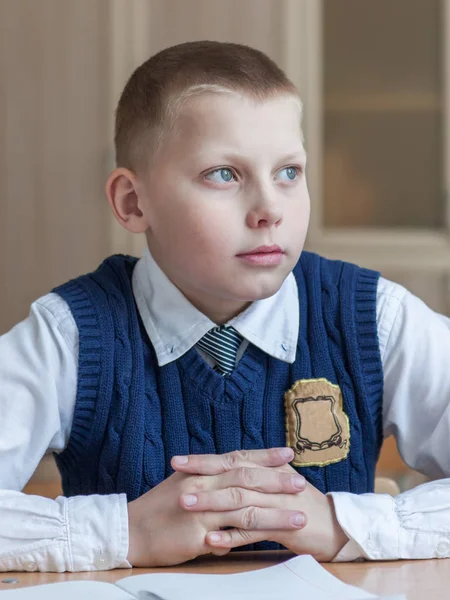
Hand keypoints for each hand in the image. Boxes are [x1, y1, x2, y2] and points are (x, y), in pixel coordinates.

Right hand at [127, 448, 306, 566]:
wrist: (131, 529)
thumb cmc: (157, 508)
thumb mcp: (184, 485)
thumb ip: (210, 483)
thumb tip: (231, 483)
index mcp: (201, 471)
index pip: (238, 458)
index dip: (264, 455)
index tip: (288, 453)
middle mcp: (203, 484)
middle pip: (246, 478)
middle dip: (277, 480)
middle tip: (301, 481)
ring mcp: (200, 508)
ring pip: (245, 507)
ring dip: (276, 511)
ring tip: (300, 515)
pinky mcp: (197, 533)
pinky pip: (230, 535)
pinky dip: (253, 536)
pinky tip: (274, 539)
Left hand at [173, 449, 347, 561]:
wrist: (335, 526)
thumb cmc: (300, 505)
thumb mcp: (276, 484)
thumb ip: (253, 475)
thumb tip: (224, 468)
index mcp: (267, 468)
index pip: (231, 459)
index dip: (204, 459)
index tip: (177, 460)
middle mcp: (271, 481)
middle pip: (232, 475)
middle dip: (202, 476)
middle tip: (176, 477)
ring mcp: (278, 503)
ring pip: (239, 501)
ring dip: (211, 504)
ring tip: (186, 506)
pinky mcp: (284, 526)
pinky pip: (253, 531)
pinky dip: (230, 536)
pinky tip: (211, 540)